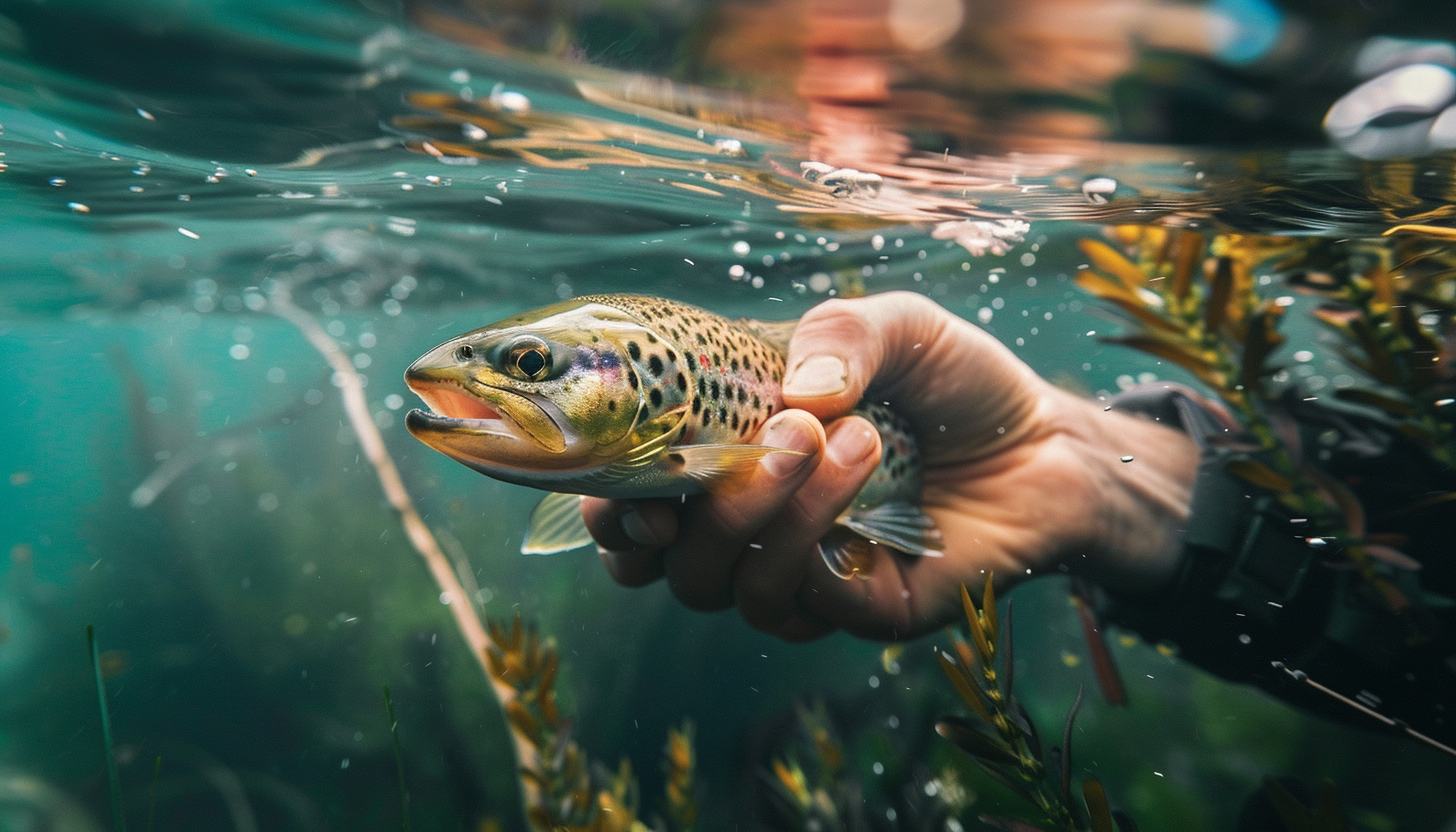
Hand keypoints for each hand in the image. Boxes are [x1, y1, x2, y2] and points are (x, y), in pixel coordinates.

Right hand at [583, 292, 1199, 640]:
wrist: (1050, 441)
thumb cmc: (956, 384)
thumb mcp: (893, 327)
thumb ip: (837, 335)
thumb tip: (792, 398)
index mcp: (734, 467)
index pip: (638, 514)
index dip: (612, 509)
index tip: (627, 477)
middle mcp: (758, 532)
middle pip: (671, 566)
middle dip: (691, 511)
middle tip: (763, 440)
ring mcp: (808, 578)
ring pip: (732, 588)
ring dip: (773, 509)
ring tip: (845, 434)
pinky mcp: (863, 612)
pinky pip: (804, 603)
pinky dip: (817, 535)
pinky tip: (863, 464)